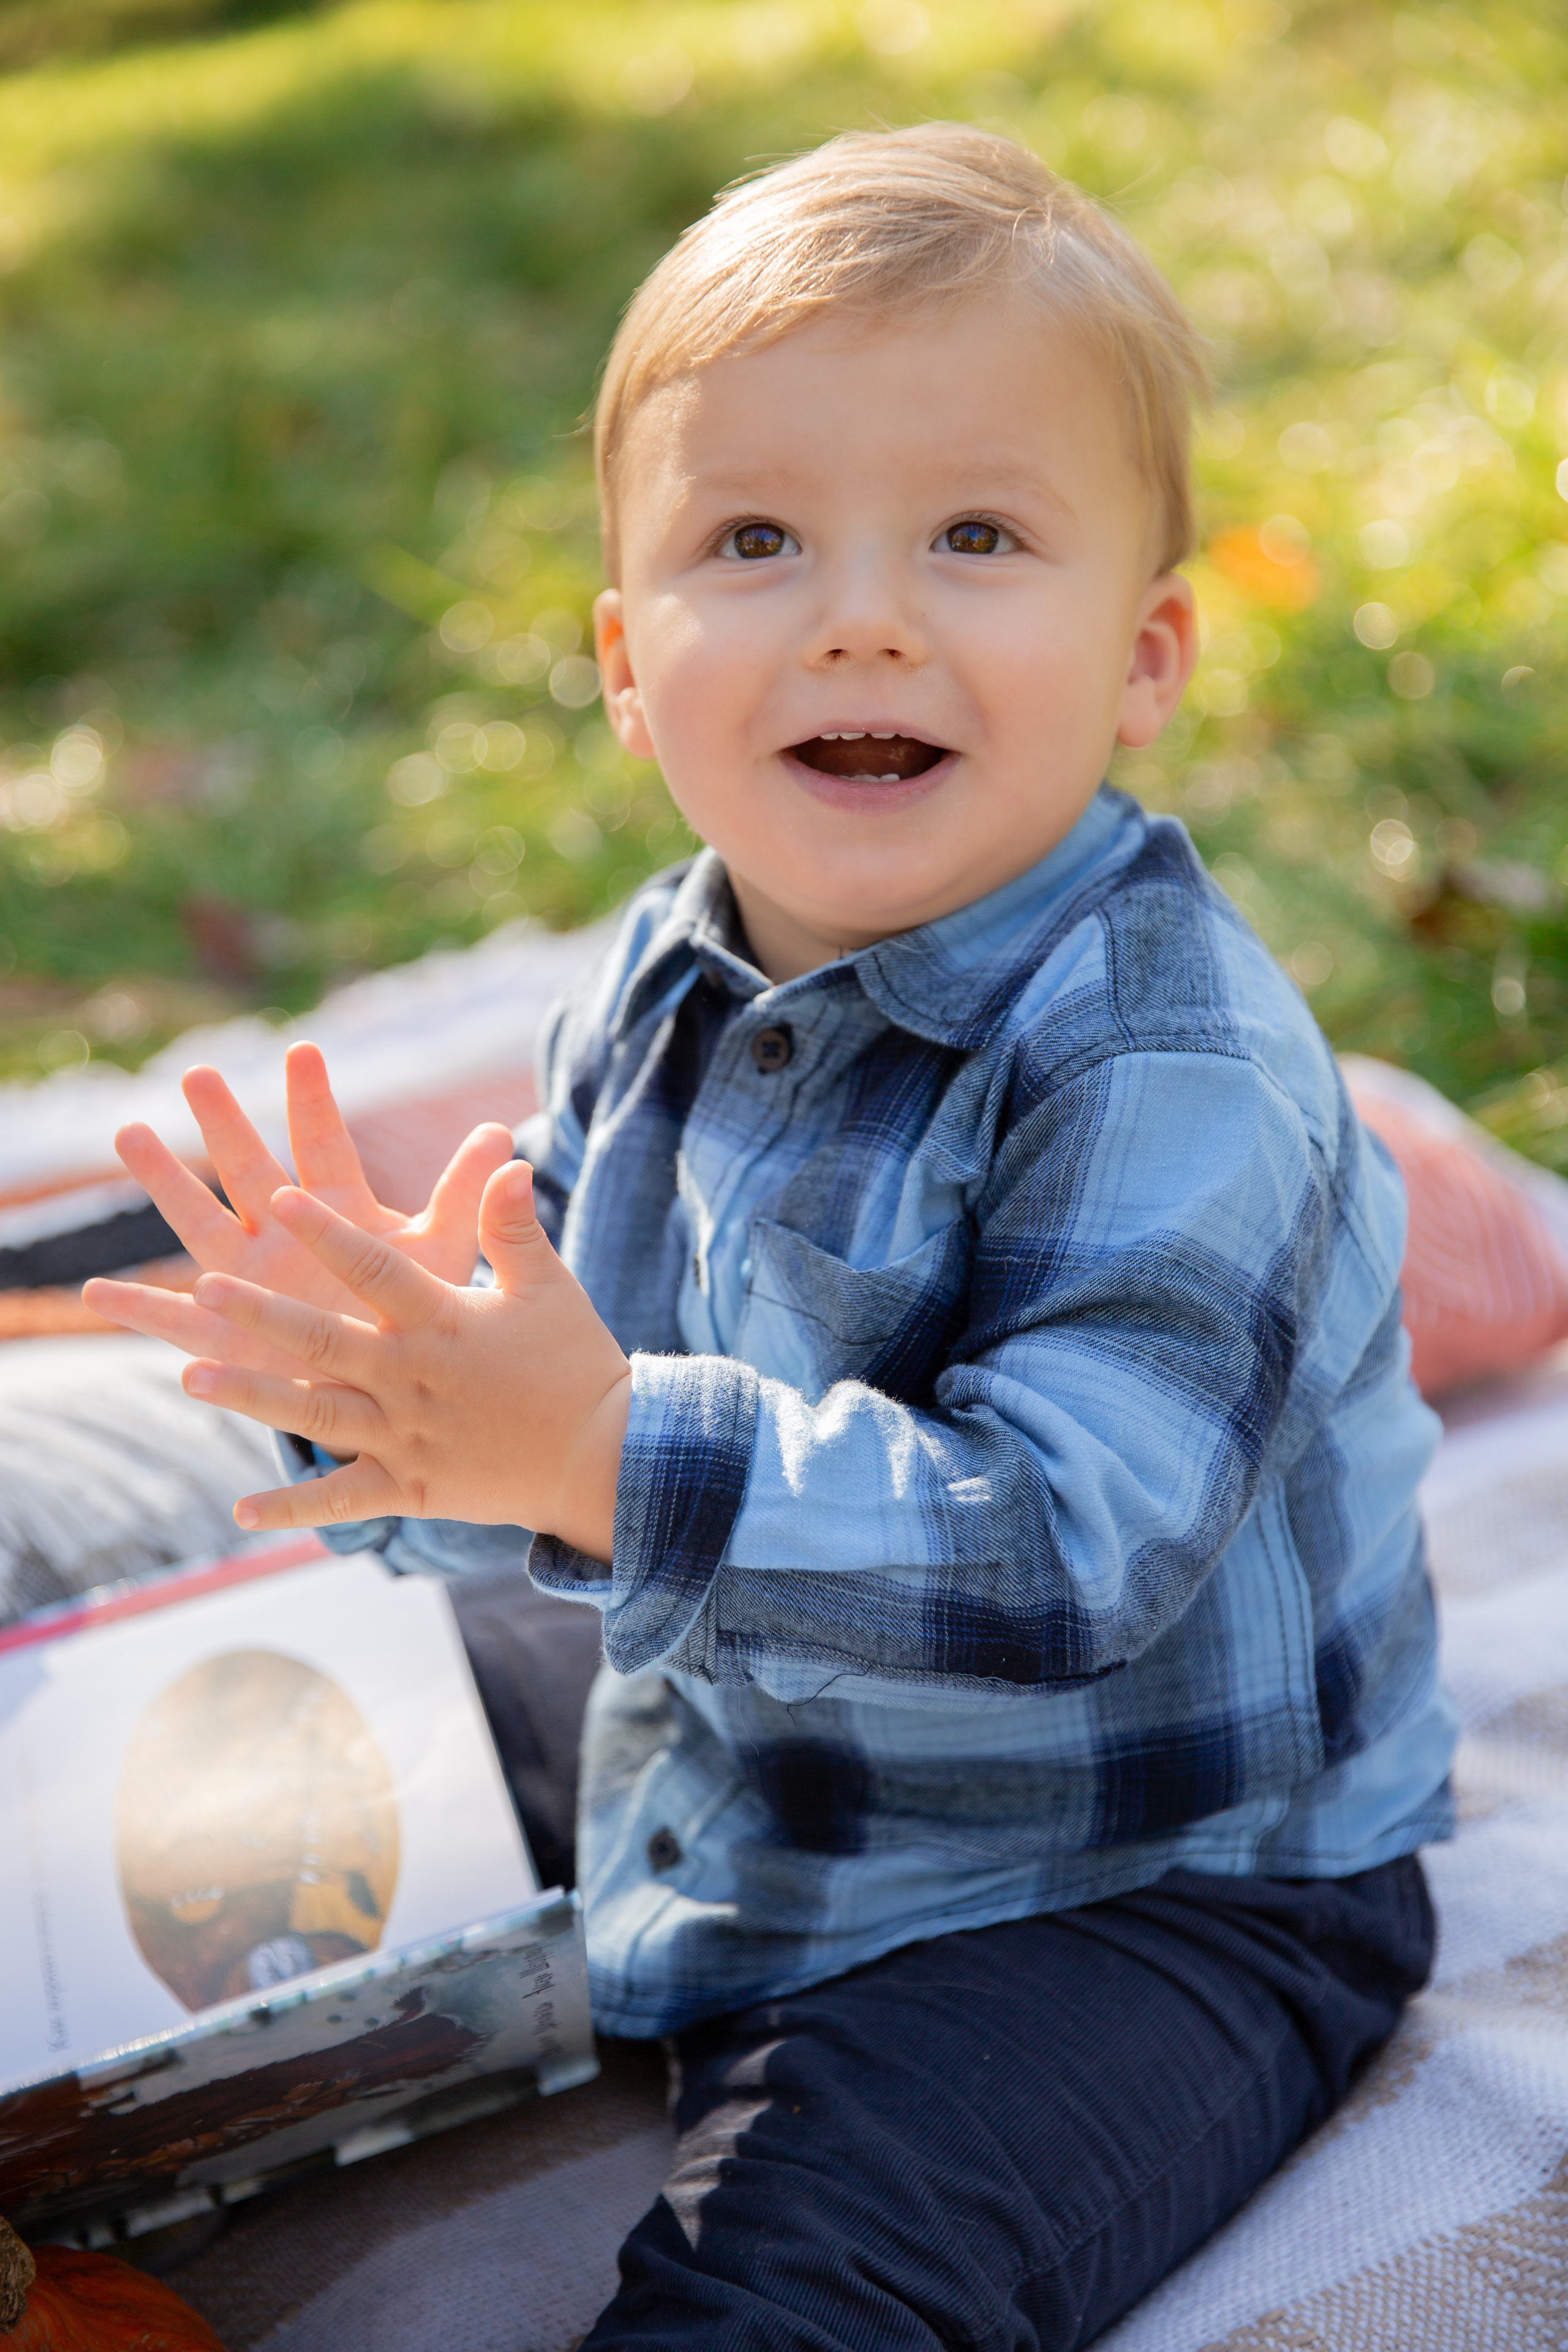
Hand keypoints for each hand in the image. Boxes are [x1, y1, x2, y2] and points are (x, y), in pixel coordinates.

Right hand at [83, 1043, 513, 1378]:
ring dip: (166, 1183)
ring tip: (131, 1133)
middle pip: (250, 1169)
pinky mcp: (226, 1333)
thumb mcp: (440, 1253)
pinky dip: (135, 1309)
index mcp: (338, 1212)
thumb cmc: (416, 1313)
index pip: (325, 1146)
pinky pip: (173, 1321)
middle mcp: (285, 1235)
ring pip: (201, 1224)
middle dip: (226, 1124)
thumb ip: (464, 1195)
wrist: (391, 1386)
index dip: (314, 1102)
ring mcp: (249, 1280)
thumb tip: (506, 1134)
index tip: (304, 1050)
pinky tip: (91, 1294)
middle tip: (200, 1073)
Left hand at [176, 1161, 630, 1564]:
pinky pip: (342, 1501)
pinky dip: (292, 1508)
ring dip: (252, 1398)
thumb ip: (514, 1228)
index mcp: (444, 1324)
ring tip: (191, 1378)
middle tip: (205, 1289)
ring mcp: (406, 1437)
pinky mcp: (409, 1487)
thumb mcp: (549, 1288)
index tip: (283, 1198)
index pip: (376, 1269)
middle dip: (262, 1316)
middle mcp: (413, 1378)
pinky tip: (241, 1511)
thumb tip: (509, 1161)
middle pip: (325, 1341)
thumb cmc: (578, 1365)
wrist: (603, 1458)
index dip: (329, 1233)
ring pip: (315, 1416)